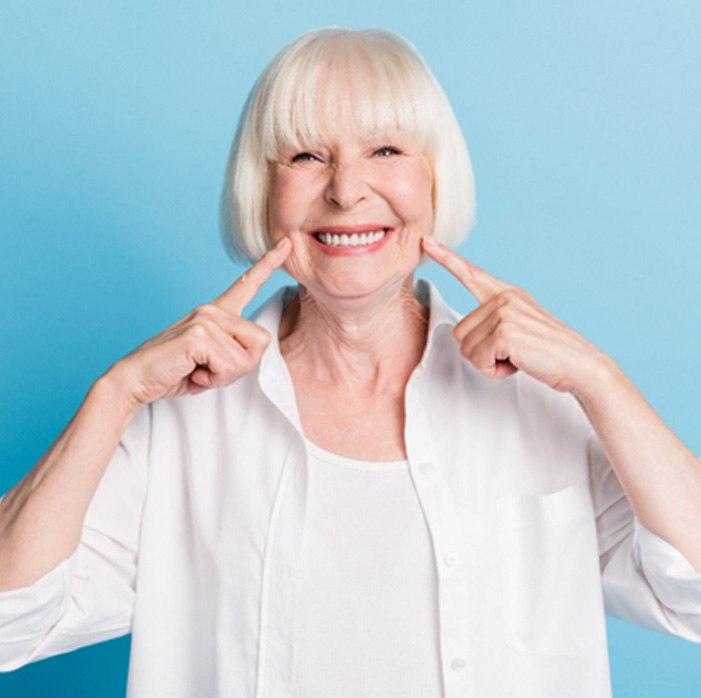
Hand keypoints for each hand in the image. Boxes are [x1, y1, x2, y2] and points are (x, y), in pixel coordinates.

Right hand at [111, 238, 290, 408]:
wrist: (136, 380)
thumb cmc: (174, 371)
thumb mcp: (213, 361)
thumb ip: (235, 351)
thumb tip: (254, 349)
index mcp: (216, 312)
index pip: (247, 284)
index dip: (269, 264)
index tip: (287, 243)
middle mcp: (212, 310)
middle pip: (261, 342)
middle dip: (241, 367)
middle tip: (210, 371)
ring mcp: (206, 318)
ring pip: (246, 359)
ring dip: (224, 376)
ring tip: (198, 371)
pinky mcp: (199, 334)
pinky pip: (229, 365)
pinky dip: (213, 379)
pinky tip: (192, 373)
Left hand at [422, 236, 609, 394]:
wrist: (582, 366)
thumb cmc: (550, 353)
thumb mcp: (521, 327)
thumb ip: (495, 321)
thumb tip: (465, 334)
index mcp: (508, 294)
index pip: (471, 273)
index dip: (446, 258)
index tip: (426, 241)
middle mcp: (504, 298)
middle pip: (459, 332)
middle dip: (480, 352)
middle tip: (512, 353)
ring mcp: (504, 312)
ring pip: (466, 348)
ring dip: (488, 362)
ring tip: (517, 357)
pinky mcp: (504, 332)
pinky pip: (478, 360)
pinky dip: (494, 371)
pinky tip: (517, 363)